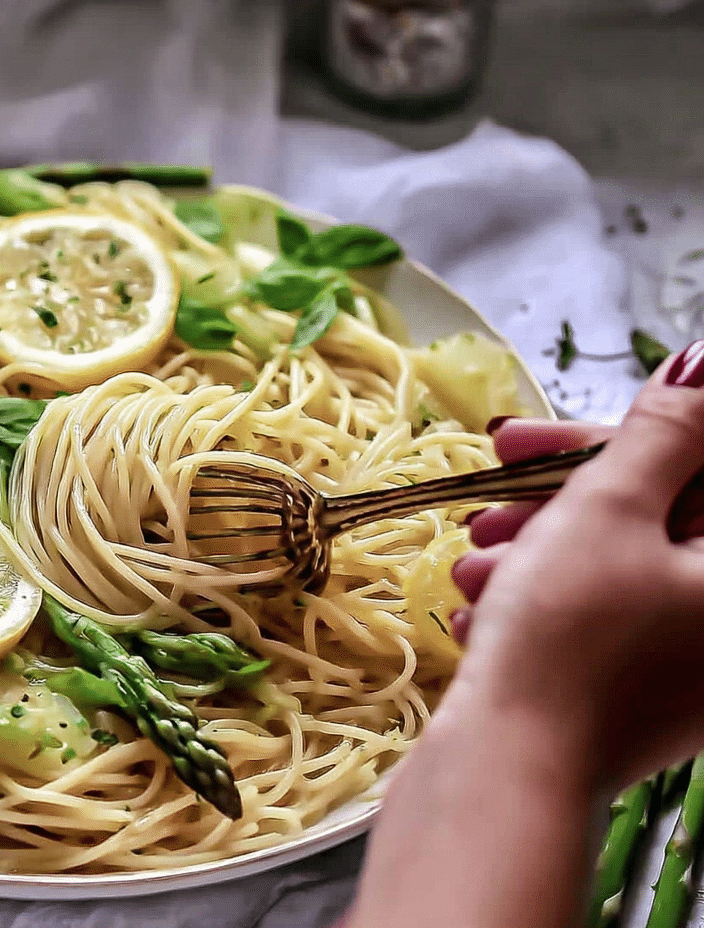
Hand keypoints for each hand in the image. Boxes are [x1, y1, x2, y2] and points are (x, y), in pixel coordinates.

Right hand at [449, 341, 703, 791]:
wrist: (511, 774)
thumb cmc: (566, 635)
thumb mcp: (607, 510)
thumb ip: (662, 432)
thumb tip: (701, 366)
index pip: (694, 475)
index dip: (614, 440)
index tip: (527, 438)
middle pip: (653, 523)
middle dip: (561, 503)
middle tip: (490, 496)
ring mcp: (688, 672)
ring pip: (613, 572)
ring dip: (537, 553)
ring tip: (472, 566)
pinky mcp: (638, 701)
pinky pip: (597, 623)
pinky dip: (539, 603)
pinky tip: (482, 607)